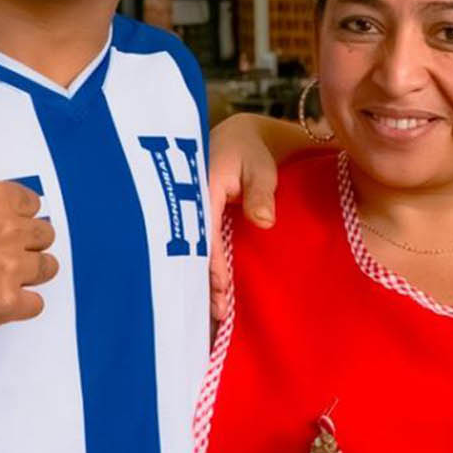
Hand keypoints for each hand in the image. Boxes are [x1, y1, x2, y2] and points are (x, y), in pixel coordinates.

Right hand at [0, 101, 58, 339]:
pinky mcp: (8, 304)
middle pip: (44, 234)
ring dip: (30, 270)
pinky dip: (22, 303)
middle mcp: (9, 230)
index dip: (14, 215)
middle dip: (24, 242)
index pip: (32, 204)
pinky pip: (37, 303)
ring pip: (48, 267)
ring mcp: (10, 269)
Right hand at [207, 113, 282, 321]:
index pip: (205, 233)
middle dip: (203, 282)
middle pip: (192, 249)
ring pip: (192, 252)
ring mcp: (187, 213)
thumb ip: (261, 193)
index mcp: (200, 189)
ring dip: (203, 280)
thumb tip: (265, 221)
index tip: (222, 291)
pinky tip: (211, 292)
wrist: (237, 139)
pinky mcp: (192, 221)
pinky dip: (204, 269)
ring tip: (215, 313)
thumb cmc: (250, 152)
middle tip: (218, 313)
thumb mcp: (260, 168)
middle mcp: (187, 204)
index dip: (213, 264)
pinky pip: (196, 247)